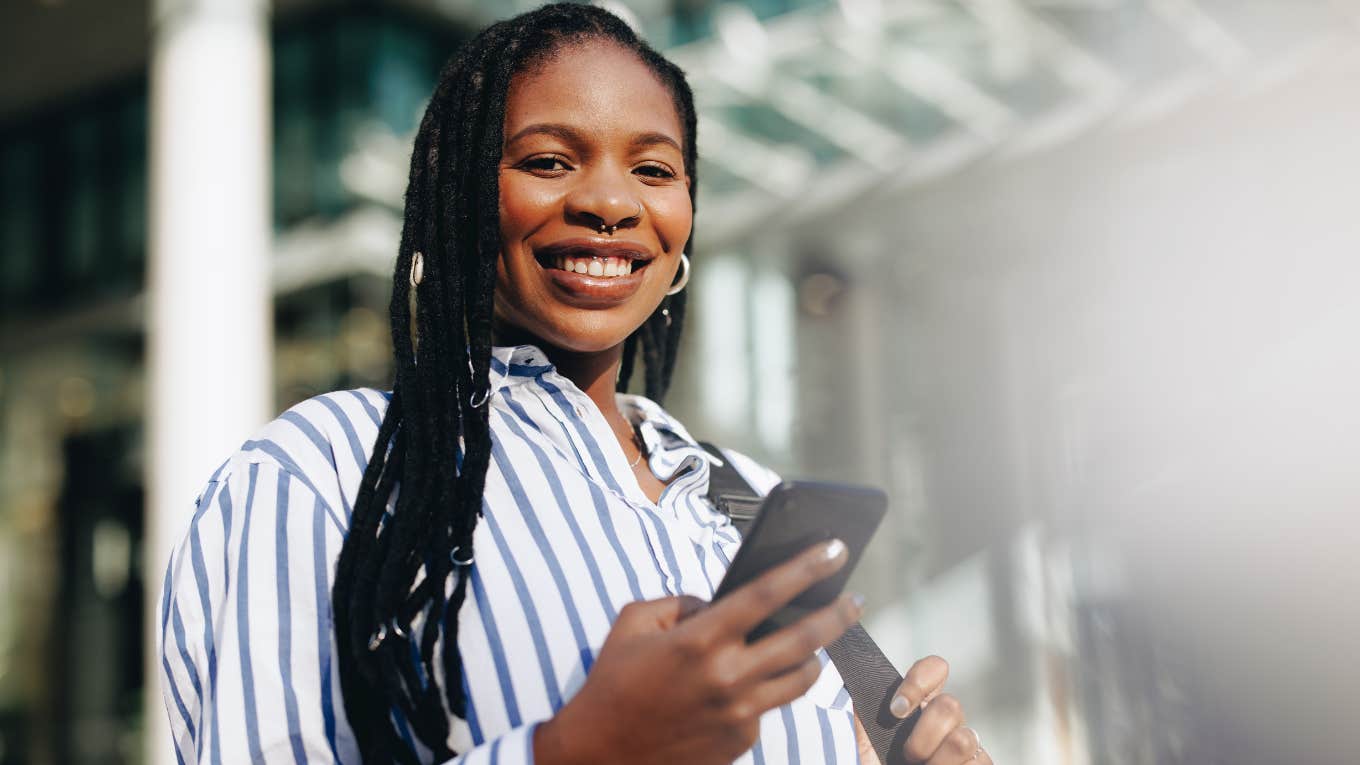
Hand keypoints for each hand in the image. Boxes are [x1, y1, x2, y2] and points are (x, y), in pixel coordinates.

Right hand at [534, 539, 862, 764]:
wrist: (599, 755)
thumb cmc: (612, 685)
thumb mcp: (633, 624)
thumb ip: (679, 602)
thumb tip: (713, 603)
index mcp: (701, 640)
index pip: (767, 593)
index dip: (806, 567)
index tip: (834, 549)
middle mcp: (728, 676)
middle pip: (805, 640)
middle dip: (838, 614)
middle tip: (854, 600)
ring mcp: (739, 714)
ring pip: (800, 679)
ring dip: (813, 657)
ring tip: (813, 645)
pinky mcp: (740, 742)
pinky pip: (768, 708)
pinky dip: (765, 690)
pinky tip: (749, 684)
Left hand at [856, 655, 991, 764]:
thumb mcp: (861, 739)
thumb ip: (865, 707)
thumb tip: (857, 676)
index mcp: (919, 707)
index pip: (935, 670)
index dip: (918, 683)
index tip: (895, 711)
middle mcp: (946, 723)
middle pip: (951, 706)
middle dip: (923, 737)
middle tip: (906, 758)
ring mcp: (967, 748)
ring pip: (965, 739)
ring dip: (937, 762)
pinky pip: (982, 764)